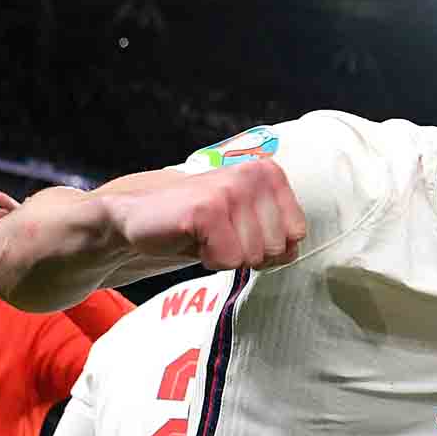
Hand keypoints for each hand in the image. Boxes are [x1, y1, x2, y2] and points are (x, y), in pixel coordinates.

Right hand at [106, 160, 307, 270]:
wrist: (139, 215)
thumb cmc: (200, 222)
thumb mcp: (248, 224)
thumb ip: (279, 235)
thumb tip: (292, 251)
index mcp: (270, 174)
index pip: (297, 234)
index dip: (267, 246)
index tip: (240, 233)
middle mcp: (254, 175)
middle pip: (276, 247)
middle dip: (246, 252)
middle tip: (218, 236)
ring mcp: (230, 190)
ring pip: (253, 256)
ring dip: (226, 256)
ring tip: (205, 235)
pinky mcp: (207, 209)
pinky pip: (228, 260)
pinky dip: (209, 259)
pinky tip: (192, 238)